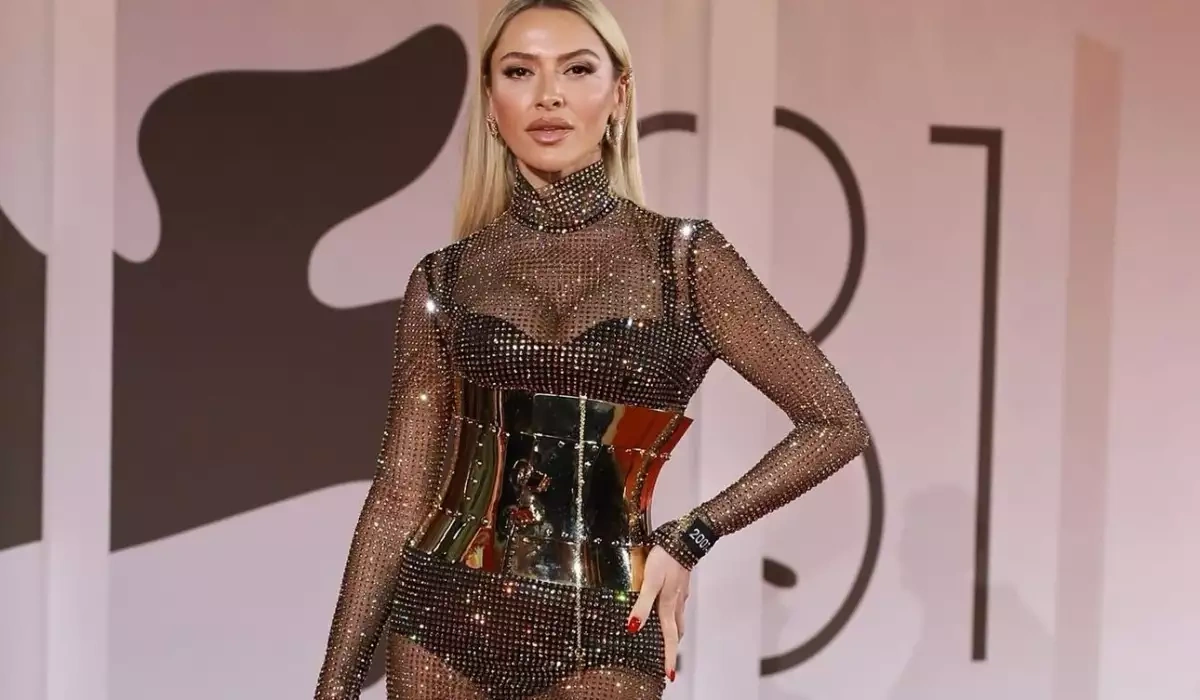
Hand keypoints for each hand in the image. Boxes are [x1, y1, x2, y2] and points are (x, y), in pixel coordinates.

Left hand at [626, 545, 690, 682]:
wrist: (685, 539)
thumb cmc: (665, 559)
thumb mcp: (650, 582)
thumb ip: (642, 605)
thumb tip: (633, 627)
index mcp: (669, 605)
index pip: (669, 637)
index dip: (668, 656)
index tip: (669, 674)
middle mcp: (677, 603)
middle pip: (676, 631)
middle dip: (671, 647)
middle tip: (667, 660)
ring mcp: (680, 593)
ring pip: (678, 618)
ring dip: (674, 632)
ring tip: (667, 640)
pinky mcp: (680, 583)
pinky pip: (677, 606)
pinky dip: (673, 615)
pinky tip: (667, 609)